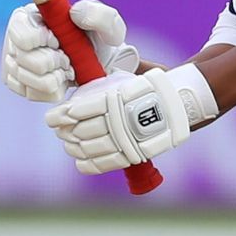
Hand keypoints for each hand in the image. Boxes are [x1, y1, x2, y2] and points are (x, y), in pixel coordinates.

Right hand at [2, 0, 138, 102]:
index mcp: (30, 17)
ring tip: (67, 69)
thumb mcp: (108, 24)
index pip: (20, 32)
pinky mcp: (19, 83)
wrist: (99, 64)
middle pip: (22, 59)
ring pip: (25, 79)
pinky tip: (62, 81)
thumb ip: (99, 15)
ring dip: (53, 78)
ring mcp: (14, 62)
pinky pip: (30, 94)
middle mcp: (15, 38)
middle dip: (52, 62)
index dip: (40, 41)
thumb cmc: (99, 40)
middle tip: (68, 58)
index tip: (58, 41)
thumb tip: (75, 13)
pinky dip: (51, 91)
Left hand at [43, 65, 213, 174]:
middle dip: (65, 132)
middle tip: (60, 130)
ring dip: (74, 148)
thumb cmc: (156, 86)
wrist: (182, 103)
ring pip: (88, 148)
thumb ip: (111, 76)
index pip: (76, 111)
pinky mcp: (131, 154)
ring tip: (70, 145)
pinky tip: (80, 161)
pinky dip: (88, 164)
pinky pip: (104, 163)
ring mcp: (123, 139)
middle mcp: (115, 120)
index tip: (52, 118)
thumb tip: (93, 70)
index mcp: (111, 99)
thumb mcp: (131, 74)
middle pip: (78, 131)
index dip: (60, 116)